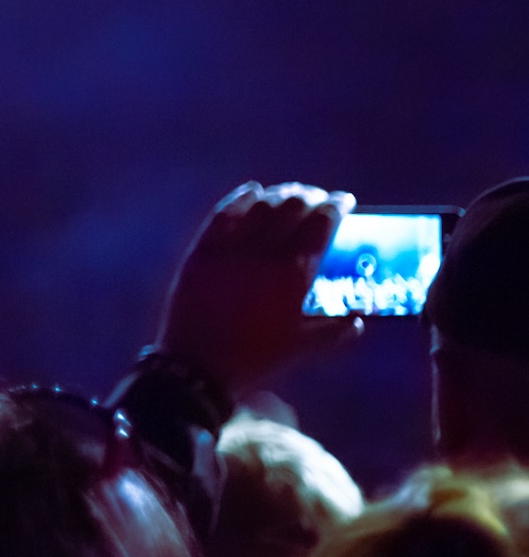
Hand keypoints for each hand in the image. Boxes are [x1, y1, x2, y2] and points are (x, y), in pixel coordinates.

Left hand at [158, 182, 356, 393]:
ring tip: (291, 193)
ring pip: (259, 205)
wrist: (198, 364)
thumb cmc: (255, 358)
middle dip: (311, 196)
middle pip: (292, 207)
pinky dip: (241, 198)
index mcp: (292, 273)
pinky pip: (223, 213)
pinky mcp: (202, 249)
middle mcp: (262, 252)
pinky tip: (252, 191)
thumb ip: (335, 331)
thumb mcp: (302, 348)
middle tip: (320, 198)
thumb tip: (358, 320)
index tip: (345, 200)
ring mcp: (229, 247)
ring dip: (280, 194)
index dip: (336, 207)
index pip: (321, 225)